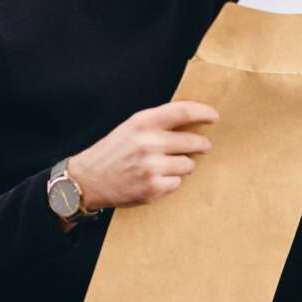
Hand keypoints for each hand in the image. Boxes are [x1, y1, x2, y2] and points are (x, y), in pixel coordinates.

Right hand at [66, 100, 217, 208]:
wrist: (87, 180)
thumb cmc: (113, 151)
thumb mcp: (132, 127)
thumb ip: (158, 123)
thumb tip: (193, 122)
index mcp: (143, 122)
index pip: (183, 111)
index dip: (203, 112)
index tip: (214, 117)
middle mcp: (148, 143)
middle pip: (192, 142)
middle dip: (201, 145)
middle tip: (203, 146)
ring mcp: (150, 168)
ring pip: (188, 165)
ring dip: (183, 165)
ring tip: (166, 165)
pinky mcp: (152, 189)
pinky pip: (177, 183)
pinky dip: (171, 181)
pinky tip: (155, 179)